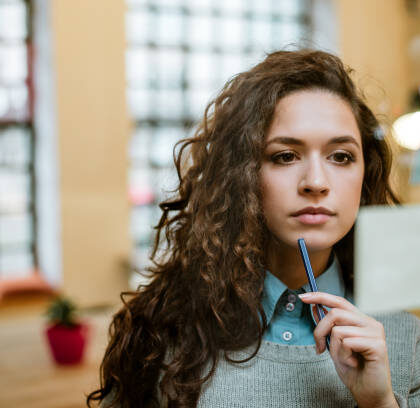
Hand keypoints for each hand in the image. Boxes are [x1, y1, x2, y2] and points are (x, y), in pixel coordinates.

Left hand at [298, 292, 397, 407]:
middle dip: (320, 331)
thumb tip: (314, 308)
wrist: (369, 394)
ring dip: (334, 348)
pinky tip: (353, 364)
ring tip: (345, 359)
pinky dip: (343, 356)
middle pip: (334, 313)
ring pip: (338, 329)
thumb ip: (328, 327)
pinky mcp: (378, 345)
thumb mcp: (334, 345)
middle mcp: (370, 322)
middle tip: (319, 347)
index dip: (320, 297)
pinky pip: (347, 342)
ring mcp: (375, 333)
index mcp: (361, 320)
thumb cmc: (353, 370)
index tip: (302, 297)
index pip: (339, 301)